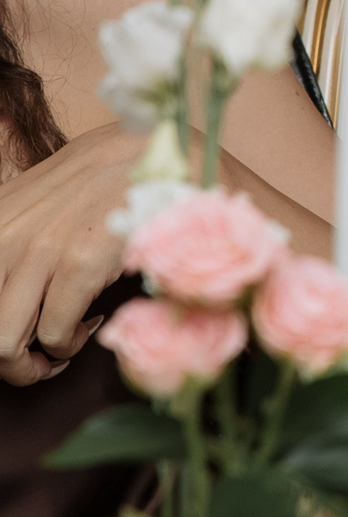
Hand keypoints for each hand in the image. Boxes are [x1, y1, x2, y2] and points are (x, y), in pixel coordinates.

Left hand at [0, 123, 137, 385]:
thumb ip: (19, 230)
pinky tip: (90, 320)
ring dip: (33, 362)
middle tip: (36, 356)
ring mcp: (40, 249)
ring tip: (59, 347)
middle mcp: (5, 232)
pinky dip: (71, 343)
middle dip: (9, 357)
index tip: (21, 328)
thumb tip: (14, 282)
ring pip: (4, 343)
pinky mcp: (78, 264)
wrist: (164, 153)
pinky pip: (54, 334)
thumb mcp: (45, 193)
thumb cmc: (110, 175)